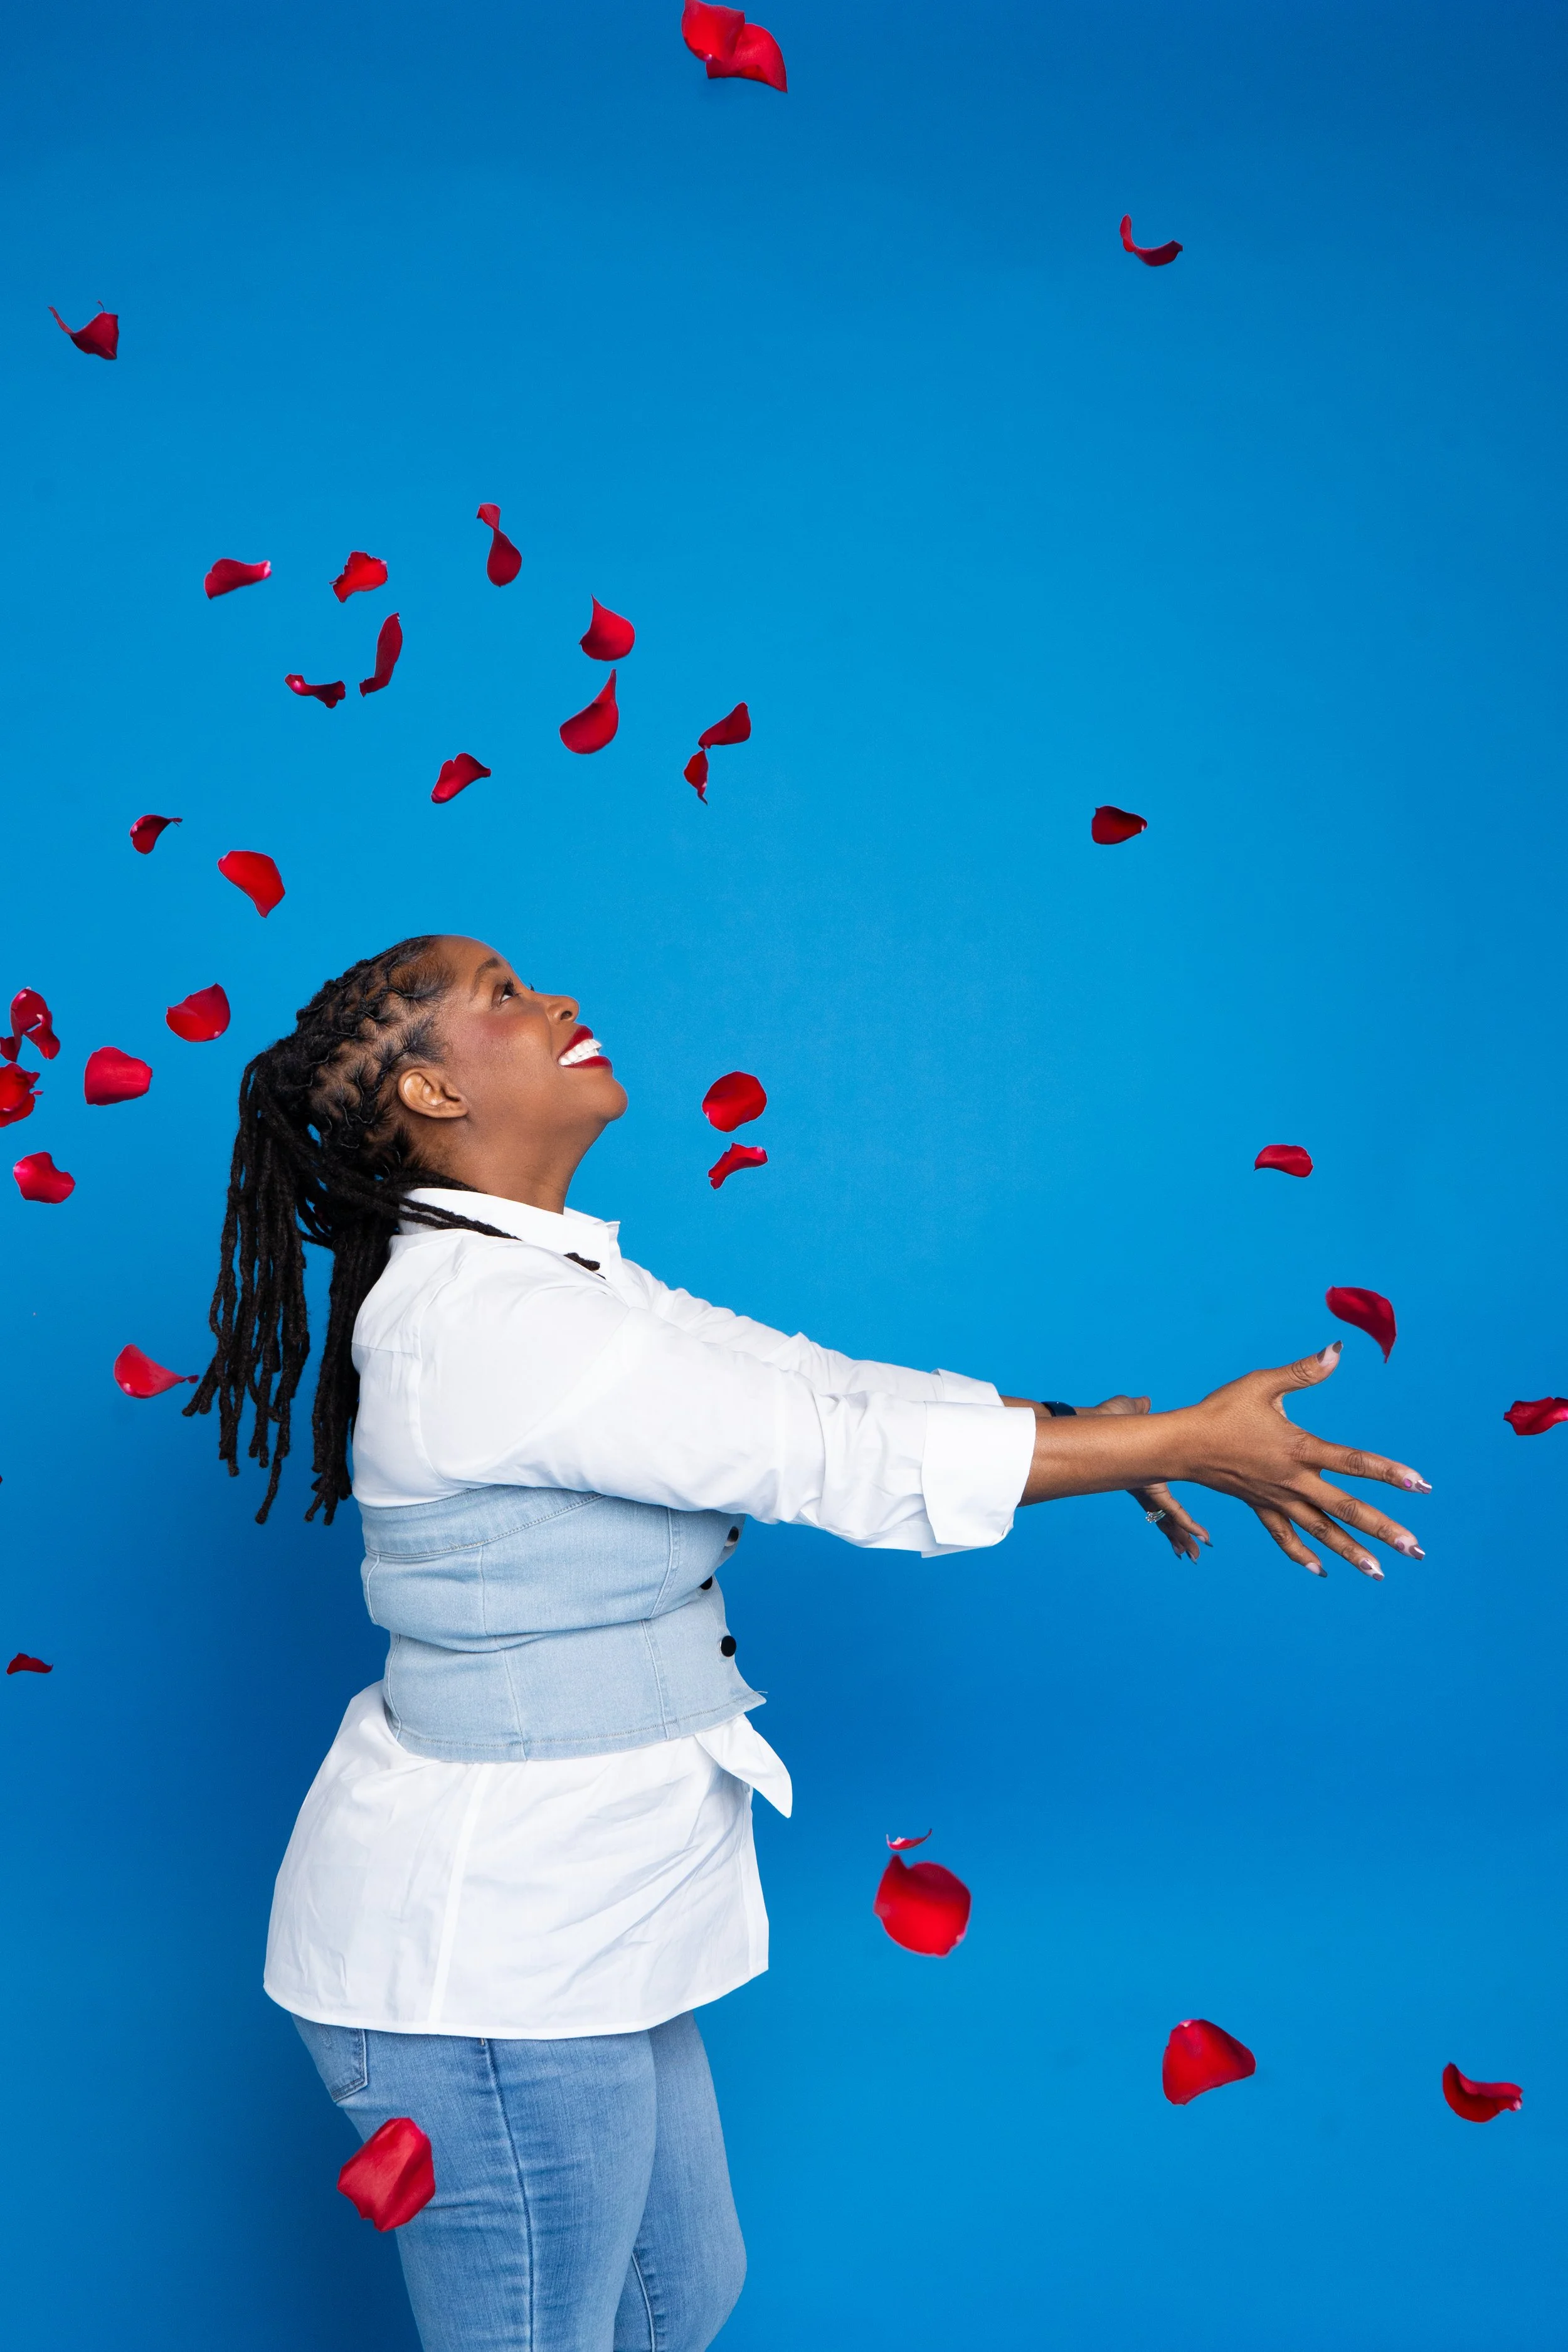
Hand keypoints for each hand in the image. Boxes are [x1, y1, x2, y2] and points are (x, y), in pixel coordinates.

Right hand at [1017, 1344, 1428, 1577]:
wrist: (1181, 1444)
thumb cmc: (1221, 1410)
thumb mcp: (1262, 1384)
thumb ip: (1303, 1371)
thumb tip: (1336, 1349)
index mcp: (1299, 1449)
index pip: (1353, 1462)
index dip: (1389, 1472)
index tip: (1422, 1485)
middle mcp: (1293, 1481)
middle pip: (1346, 1509)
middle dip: (1383, 1530)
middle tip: (1417, 1549)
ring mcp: (1278, 1499)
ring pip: (1321, 1531)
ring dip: (1352, 1552)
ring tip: (1380, 1573)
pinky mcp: (1260, 1507)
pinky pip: (1283, 1535)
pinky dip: (1301, 1554)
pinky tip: (1320, 1571)